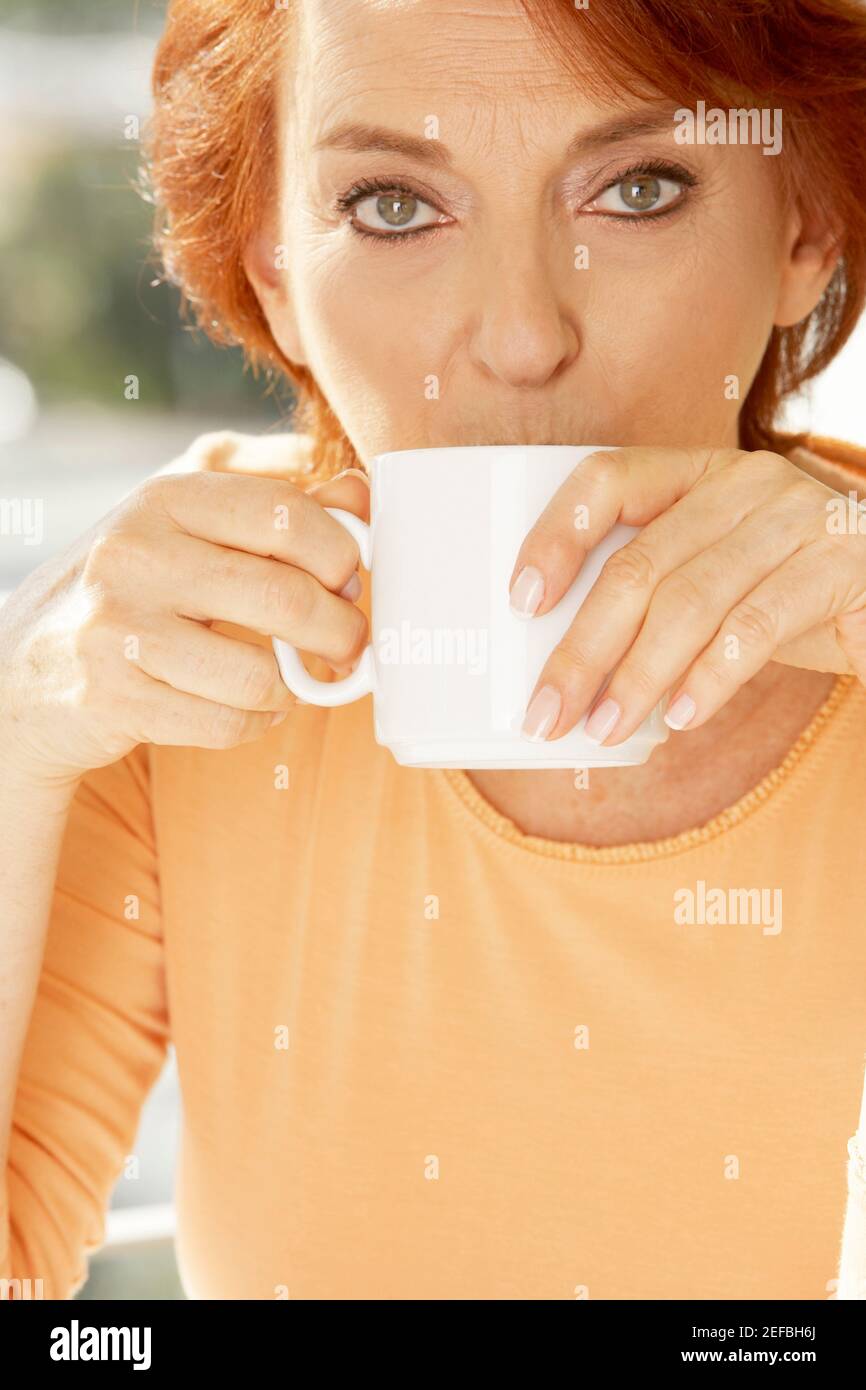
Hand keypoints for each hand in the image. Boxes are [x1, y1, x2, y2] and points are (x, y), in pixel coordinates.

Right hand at [0, 433, 369, 785]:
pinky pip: (226, 723)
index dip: (340, 551)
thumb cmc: (134, 584)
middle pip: (284, 596)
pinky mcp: (114, 699)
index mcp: (164, 499)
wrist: (30, 664)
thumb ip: (274, 497)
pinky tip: (247, 706)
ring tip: (290, 679)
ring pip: (260, 675)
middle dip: (340, 630)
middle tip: (351, 644)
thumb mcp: (191, 521)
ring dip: (295, 687)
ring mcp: (118, 630)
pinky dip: (255, 722)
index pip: (284, 514)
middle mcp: (135, 555)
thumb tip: (359, 493)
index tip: (349, 578)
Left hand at [507, 447, 865, 744]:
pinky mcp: (840, 562)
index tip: (521, 601)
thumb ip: (656, 600)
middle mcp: (745, 481)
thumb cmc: (792, 597)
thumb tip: (568, 672)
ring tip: (603, 728)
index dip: (556, 535)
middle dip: (582, 648)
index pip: (608, 478)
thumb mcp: (717, 582)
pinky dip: (709, 678)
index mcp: (700, 472)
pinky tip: (679, 717)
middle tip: (547, 712)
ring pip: (690, 601)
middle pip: (638, 565)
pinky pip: (755, 627)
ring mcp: (797, 516)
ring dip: (637, 677)